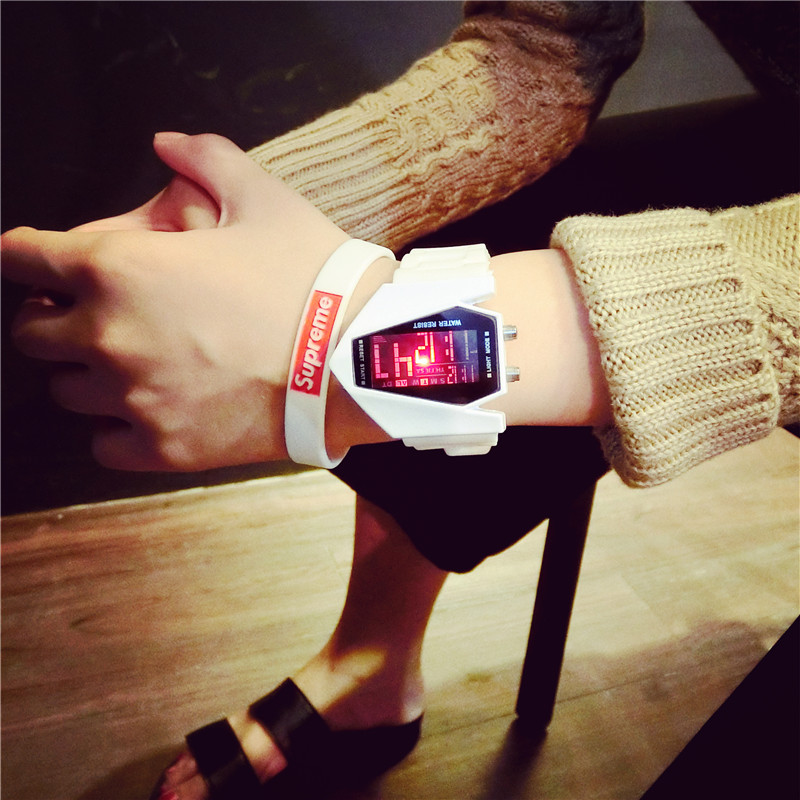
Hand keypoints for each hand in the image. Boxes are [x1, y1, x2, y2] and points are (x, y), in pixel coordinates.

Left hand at [1, 133, 351, 470]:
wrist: (355, 360)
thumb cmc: (311, 279)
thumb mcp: (265, 198)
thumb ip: (206, 157)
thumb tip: (169, 142)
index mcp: (119, 268)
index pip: (23, 259)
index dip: (24, 255)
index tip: (34, 262)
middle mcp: (109, 337)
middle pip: (31, 333)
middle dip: (54, 317)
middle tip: (93, 314)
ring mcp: (133, 399)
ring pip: (64, 391)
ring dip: (85, 373)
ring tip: (128, 364)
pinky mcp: (164, 447)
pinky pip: (104, 444)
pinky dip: (115, 427)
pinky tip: (148, 409)